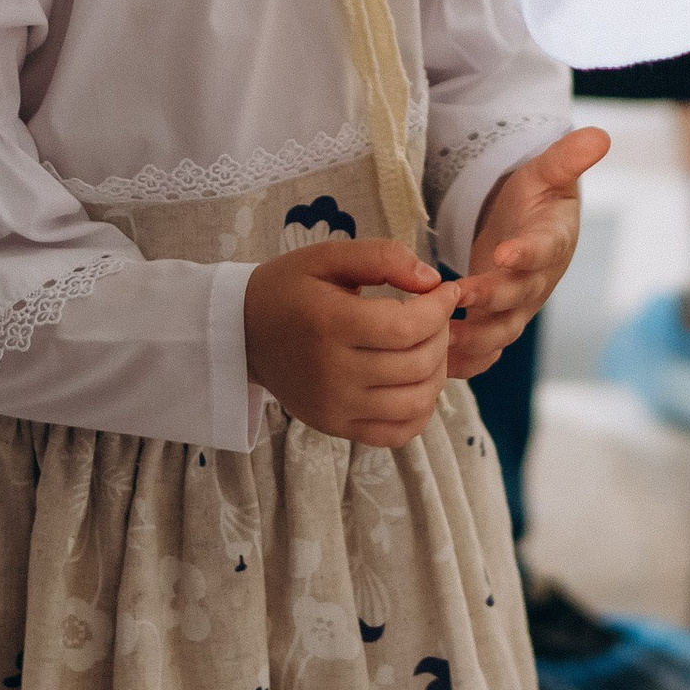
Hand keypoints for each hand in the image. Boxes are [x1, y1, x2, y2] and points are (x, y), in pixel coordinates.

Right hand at [246, 239, 459, 446]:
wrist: (243, 334)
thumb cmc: (289, 289)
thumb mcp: (328, 256)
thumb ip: (383, 257)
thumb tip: (432, 281)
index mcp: (329, 324)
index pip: (407, 328)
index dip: (440, 309)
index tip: (446, 291)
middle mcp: (332, 373)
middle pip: (417, 364)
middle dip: (442, 334)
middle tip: (435, 315)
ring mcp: (334, 406)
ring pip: (415, 402)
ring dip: (438, 372)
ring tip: (428, 346)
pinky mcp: (336, 426)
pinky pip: (397, 433)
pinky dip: (420, 411)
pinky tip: (416, 382)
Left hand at [448, 127, 607, 380]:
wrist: (533, 225)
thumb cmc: (539, 197)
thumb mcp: (549, 172)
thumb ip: (568, 157)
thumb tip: (600, 135)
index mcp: (553, 241)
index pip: (545, 248)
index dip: (527, 253)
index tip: (506, 253)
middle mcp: (538, 280)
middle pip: (518, 296)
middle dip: (489, 300)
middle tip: (457, 298)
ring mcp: (519, 305)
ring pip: (501, 331)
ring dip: (473, 339)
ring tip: (440, 339)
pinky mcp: (498, 321)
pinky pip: (487, 349)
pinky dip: (468, 360)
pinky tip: (440, 366)